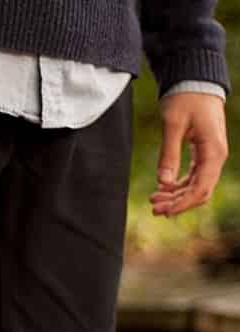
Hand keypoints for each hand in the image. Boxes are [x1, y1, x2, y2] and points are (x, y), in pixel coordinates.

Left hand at [150, 93, 227, 216]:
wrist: (195, 81)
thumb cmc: (185, 99)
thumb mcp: (173, 125)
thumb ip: (169, 153)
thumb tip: (163, 182)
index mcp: (214, 151)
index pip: (201, 188)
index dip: (183, 203)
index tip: (164, 211)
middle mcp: (216, 156)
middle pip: (200, 191)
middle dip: (178, 203)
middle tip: (153, 208)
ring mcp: (211, 155)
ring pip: (196, 185)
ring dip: (177, 196)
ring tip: (153, 201)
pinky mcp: (203, 153)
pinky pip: (193, 176)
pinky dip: (178, 185)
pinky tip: (162, 189)